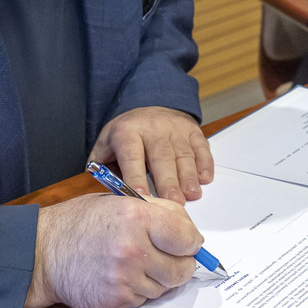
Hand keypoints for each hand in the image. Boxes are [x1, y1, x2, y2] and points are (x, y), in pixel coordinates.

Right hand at [24, 193, 200, 307]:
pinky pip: (144, 300)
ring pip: (164, 287)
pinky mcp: (115, 302)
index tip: (187, 243)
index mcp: (137, 218)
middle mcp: (132, 250)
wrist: (43, 253)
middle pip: (182, 269)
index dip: (191, 242)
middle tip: (167, 256)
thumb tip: (191, 232)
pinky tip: (121, 276)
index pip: (188, 238)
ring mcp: (123, 279)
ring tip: (136, 263)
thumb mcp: (120, 201)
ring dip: (158, 278)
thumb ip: (159, 210)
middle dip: (180, 264)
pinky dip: (139, 290)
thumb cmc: (81, 223)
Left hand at [89, 106, 213, 202]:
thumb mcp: (105, 146)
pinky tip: (204, 179)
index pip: (131, 157)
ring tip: (191, 195)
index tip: (141, 197)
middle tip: (174, 203)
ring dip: (189, 176)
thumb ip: (102, 169)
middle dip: (168, 182)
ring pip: (183, 154)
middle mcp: (152, 128)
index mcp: (127, 132)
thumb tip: (110, 196)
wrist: (146, 104)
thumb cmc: (126, 135)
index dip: (136, 177)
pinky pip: (201, 147)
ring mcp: (174, 128)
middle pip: (162, 157)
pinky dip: (204, 164)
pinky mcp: (192, 130)